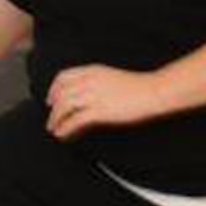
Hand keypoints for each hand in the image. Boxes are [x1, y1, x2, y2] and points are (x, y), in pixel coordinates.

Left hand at [46, 65, 167, 140]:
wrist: (154, 91)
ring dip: (55, 119)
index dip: (53, 89)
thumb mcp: (112, 78)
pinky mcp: (99, 111)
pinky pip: (75, 120)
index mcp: (93, 70)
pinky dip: (65, 128)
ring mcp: (94, 96)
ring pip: (64, 107)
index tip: (51, 99)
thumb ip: (96, 83)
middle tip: (51, 119)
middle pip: (61, 93)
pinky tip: (63, 134)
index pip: (64, 77)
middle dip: (53, 108)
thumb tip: (86, 95)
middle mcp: (90, 81)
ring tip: (54, 129)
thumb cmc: (139, 86)